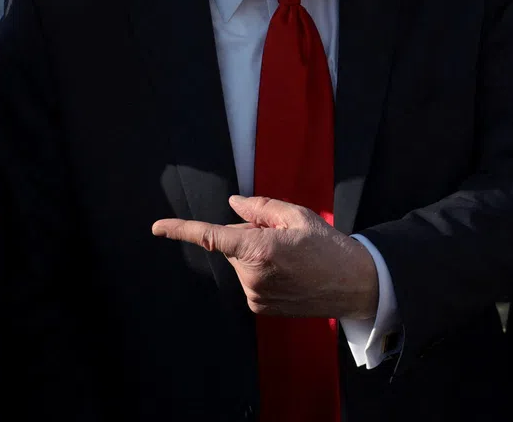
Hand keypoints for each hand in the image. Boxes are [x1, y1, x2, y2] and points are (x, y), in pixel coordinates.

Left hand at [152, 196, 378, 319]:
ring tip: (289, 257)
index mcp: (259, 249)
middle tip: (280, 237)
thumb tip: (232, 205)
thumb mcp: (297, 215)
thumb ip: (259, 208)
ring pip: (239, 262)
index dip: (181, 230)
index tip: (157, 227)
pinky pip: (248, 279)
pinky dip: (260, 271)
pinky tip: (287, 272)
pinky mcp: (259, 307)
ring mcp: (255, 295)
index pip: (212, 237)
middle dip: (246, 235)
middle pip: (231, 244)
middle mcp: (252, 275)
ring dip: (254, 254)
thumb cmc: (329, 245)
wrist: (355, 284)